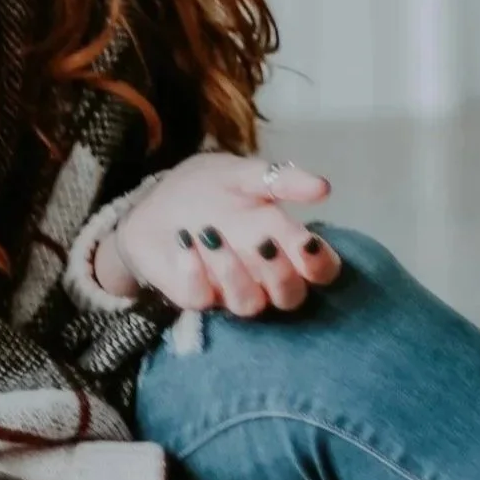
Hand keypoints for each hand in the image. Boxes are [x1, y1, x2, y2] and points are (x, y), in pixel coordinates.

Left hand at [111, 154, 342, 315]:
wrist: (155, 199)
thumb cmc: (210, 189)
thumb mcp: (243, 175)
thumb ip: (280, 181)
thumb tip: (323, 187)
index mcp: (286, 248)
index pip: (321, 271)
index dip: (321, 265)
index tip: (308, 244)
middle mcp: (264, 277)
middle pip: (291, 296)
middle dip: (280, 273)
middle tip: (262, 241)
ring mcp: (230, 291)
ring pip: (248, 304)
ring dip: (233, 272)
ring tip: (210, 234)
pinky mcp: (194, 295)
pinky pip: (200, 299)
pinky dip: (194, 273)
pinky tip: (184, 244)